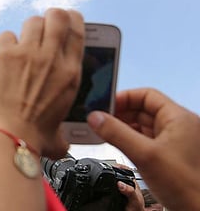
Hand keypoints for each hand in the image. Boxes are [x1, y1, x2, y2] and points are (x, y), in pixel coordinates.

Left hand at [0, 8, 84, 158]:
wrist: (6, 136)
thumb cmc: (32, 139)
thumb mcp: (58, 135)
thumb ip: (63, 134)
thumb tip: (61, 145)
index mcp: (70, 74)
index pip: (77, 32)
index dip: (73, 19)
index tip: (69, 18)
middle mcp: (51, 58)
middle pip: (57, 16)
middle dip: (51, 16)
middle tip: (44, 26)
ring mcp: (27, 53)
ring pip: (32, 21)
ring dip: (28, 30)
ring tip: (21, 43)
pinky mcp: (3, 54)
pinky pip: (6, 36)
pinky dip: (4, 44)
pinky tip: (1, 57)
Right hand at [88, 88, 199, 209]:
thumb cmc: (189, 188)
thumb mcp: (145, 155)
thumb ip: (117, 134)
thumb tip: (96, 118)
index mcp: (179, 118)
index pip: (146, 95)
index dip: (124, 97)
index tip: (105, 106)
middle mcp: (179, 127)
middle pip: (143, 110)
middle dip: (120, 114)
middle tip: (101, 121)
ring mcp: (175, 142)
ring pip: (143, 126)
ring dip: (124, 128)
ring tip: (106, 133)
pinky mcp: (170, 156)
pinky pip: (146, 140)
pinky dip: (131, 141)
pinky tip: (119, 146)